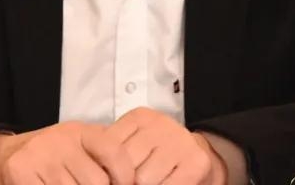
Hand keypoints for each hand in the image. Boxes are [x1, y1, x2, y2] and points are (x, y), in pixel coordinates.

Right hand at [0, 121, 134, 184]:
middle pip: (96, 181)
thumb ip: (102, 158)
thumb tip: (132, 180)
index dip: (125, 175)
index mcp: (79, 132)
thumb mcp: (77, 148)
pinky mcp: (21, 173)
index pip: (114, 152)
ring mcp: (39, 157)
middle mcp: (59, 140)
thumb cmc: (50, 157)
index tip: (122, 184)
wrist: (2, 156)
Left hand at [104, 108, 226, 184]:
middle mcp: (160, 125)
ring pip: (144, 179)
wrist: (198, 154)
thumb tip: (96, 172)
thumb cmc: (156, 152)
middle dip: (124, 179)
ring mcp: (179, 143)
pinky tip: (163, 183)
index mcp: (139, 117)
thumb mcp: (133, 141)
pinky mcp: (196, 162)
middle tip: (130, 180)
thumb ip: (115, 150)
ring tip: (148, 181)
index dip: (107, 167)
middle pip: (126, 164)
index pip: (109, 145)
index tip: (111, 174)